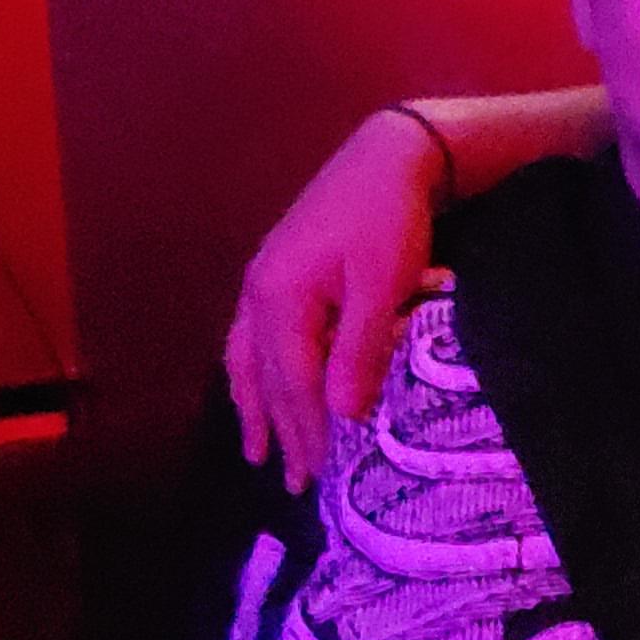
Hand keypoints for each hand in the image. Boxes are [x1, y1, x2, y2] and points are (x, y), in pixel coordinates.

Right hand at [223, 108, 445, 490]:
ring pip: (249, 361)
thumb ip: (360, 350)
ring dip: (256, 409)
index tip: (323, 478)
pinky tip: (255, 389)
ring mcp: (262, 281)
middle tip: (298, 486)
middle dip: (282, 433)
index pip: (295, 385)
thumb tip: (342, 415)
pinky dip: (253, 373)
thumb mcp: (384, 285)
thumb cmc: (391, 217)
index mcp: (280, 298)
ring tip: (260, 453)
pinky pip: (252, 337)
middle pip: (268, 379)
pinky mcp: (277, 272)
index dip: (309, 433)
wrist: (388, 153)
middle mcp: (259, 293)